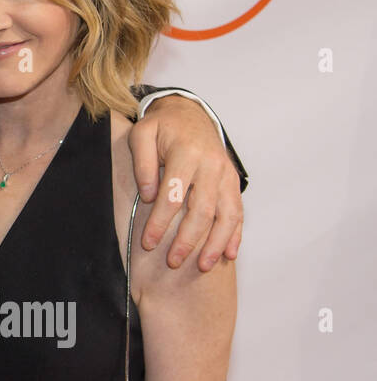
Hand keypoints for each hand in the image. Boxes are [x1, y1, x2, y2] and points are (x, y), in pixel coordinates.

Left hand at [128, 96, 242, 270]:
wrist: (190, 114)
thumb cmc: (161, 127)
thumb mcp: (142, 134)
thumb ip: (143, 163)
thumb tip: (149, 195)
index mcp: (187, 153)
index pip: (173, 196)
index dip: (159, 223)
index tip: (147, 243)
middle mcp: (211, 165)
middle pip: (202, 210)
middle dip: (187, 240)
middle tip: (173, 262)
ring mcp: (226, 174)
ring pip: (226, 214)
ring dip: (215, 243)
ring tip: (203, 266)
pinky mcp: (233, 181)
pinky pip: (238, 211)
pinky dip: (235, 234)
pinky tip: (228, 254)